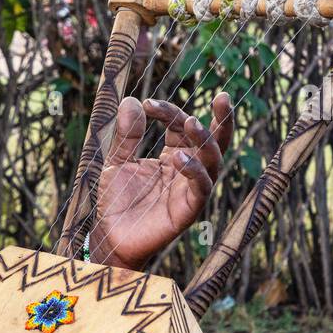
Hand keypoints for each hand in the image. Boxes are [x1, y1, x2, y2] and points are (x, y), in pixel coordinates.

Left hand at [89, 92, 233, 269]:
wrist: (110, 235)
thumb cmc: (116, 200)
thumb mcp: (116, 162)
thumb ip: (126, 135)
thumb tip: (132, 99)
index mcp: (173, 156)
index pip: (180, 127)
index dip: (169, 112)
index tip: (148, 104)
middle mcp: (187, 171)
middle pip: (213, 141)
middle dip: (222, 119)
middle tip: (223, 97)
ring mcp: (190, 190)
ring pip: (213, 162)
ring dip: (206, 141)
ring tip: (192, 123)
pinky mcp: (189, 210)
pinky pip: (201, 188)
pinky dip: (193, 171)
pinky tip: (178, 157)